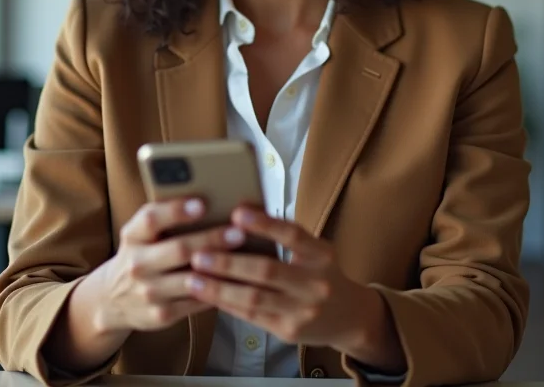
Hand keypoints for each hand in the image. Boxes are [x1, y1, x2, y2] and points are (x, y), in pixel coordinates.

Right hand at [90, 198, 246, 334]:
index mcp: (133, 236)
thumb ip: (165, 217)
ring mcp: (148, 292)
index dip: (176, 211)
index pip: (151, 219)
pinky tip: (236, 281)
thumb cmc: (141, 253)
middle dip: (211, 240)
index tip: (202, 203)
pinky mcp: (161, 315)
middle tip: (238, 232)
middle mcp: (137, 264)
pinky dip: (217, 291)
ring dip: (219, 269)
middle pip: (178, 249)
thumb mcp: (141, 233)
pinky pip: (196, 302)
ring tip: (244, 257)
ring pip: (190, 280)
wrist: (113, 298)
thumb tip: (209, 198)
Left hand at [185, 207, 404, 371]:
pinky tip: (207, 295)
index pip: (292, 235)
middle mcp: (315, 283)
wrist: (350, 316)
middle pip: (267, 270)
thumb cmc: (322, 273)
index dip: (264, 223)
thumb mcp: (314, 250)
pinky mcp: (288, 331)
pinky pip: (252, 316)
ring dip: (220, 287)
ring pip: (254, 297)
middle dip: (229, 261)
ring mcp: (302, 310)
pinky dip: (227, 303)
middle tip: (199, 252)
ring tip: (193, 277)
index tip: (236, 212)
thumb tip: (241, 212)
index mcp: (321, 254)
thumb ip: (284, 235)